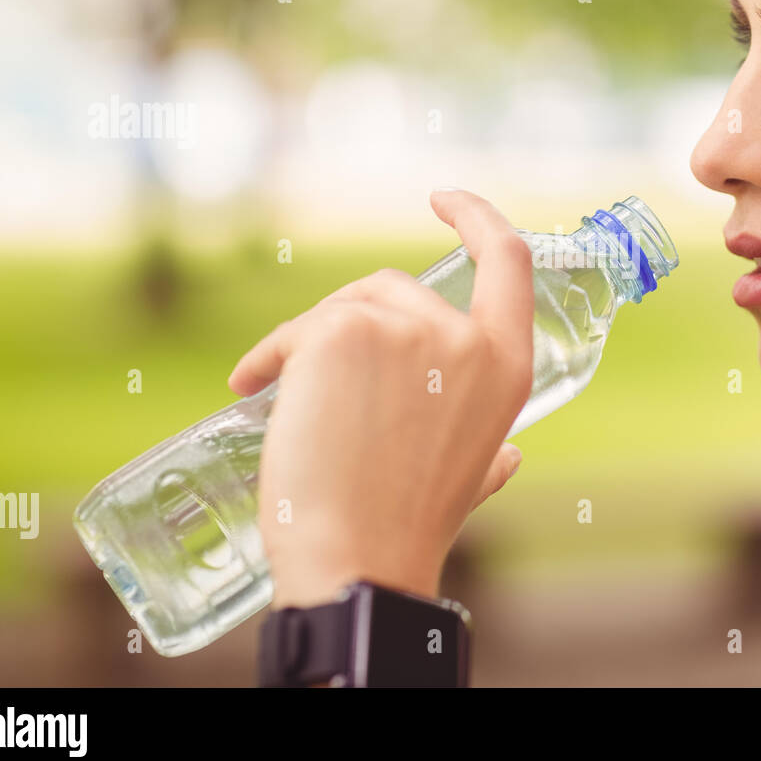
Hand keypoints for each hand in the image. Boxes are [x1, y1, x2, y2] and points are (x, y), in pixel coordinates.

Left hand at [227, 189, 533, 606]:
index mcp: (508, 367)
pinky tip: (251, 388)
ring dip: (307, 345)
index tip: (445, 199)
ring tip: (281, 398)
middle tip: (316, 380)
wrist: (355, 560)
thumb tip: (509, 459)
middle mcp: (467, 338)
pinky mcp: (343, 331)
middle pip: (397, 289)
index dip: (477, 218)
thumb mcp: (470, 479)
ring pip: (344, 307)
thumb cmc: (407, 527)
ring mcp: (408, 329)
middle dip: (350, 322)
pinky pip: (297, 329)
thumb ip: (492, 457)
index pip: (508, 261)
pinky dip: (269, 355)